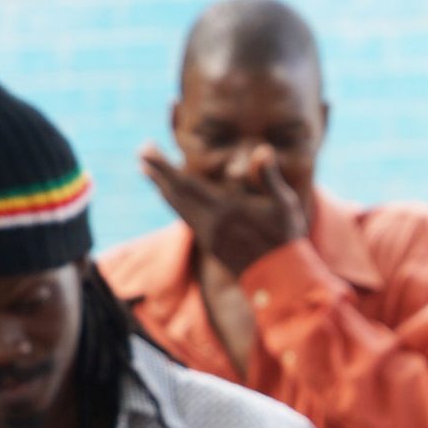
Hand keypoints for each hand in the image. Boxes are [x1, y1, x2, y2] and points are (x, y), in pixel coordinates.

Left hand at [140, 142, 308, 276]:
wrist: (279, 279)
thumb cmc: (285, 238)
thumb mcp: (284, 205)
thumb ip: (268, 176)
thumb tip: (262, 148)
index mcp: (225, 208)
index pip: (185, 183)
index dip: (163, 166)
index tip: (146, 148)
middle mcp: (210, 222)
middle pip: (174, 193)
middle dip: (156, 171)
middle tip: (142, 151)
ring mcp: (208, 235)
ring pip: (176, 206)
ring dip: (161, 186)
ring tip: (149, 170)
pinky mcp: (210, 244)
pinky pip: (185, 218)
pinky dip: (174, 202)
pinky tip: (172, 195)